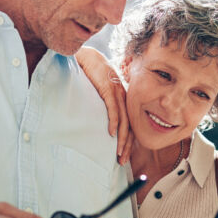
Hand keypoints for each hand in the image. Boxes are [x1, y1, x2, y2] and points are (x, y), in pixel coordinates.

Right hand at [76, 46, 132, 163]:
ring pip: (123, 120)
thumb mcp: (102, 93)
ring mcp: (116, 93)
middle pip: (129, 126)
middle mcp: (123, 98)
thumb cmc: (93, 75)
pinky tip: (111, 133)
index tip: (124, 155)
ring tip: (118, 152)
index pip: (129, 125)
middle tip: (122, 161)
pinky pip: (112, 107)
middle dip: (126, 146)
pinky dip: (113, 121)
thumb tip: (101, 125)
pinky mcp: (108, 88)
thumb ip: (104, 106)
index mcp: (123, 101)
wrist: (88, 57)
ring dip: (121, 138)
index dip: (128, 142)